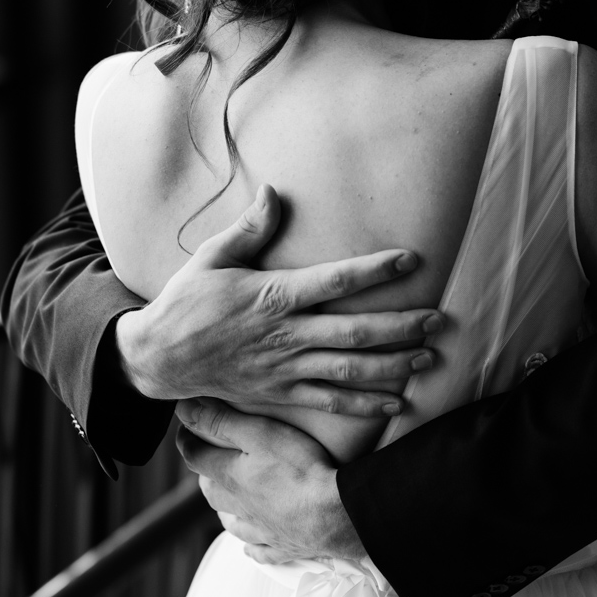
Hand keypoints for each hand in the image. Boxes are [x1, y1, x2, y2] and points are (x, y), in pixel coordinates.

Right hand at [115, 183, 442, 414]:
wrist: (159, 359)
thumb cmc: (187, 302)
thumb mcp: (212, 257)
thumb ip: (249, 229)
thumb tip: (274, 192)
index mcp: (272, 297)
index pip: (334, 281)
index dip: (375, 271)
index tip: (409, 260)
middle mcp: (284, 336)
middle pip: (353, 332)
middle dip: (399, 326)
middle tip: (437, 320)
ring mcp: (284, 369)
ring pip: (348, 370)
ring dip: (391, 366)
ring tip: (427, 359)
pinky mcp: (280, 394)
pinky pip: (328, 402)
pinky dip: (364, 405)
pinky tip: (395, 403)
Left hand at [175, 398, 363, 563]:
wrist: (333, 514)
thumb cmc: (297, 468)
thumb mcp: (259, 432)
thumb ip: (222, 421)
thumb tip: (183, 409)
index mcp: (231, 478)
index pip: (197, 458)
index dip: (187, 441)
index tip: (185, 430)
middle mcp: (241, 507)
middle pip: (213, 493)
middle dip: (205, 476)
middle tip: (206, 462)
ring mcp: (263, 530)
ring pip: (234, 523)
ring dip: (225, 512)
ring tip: (224, 504)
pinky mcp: (285, 545)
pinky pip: (262, 551)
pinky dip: (254, 547)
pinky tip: (251, 547)